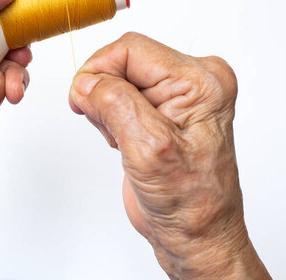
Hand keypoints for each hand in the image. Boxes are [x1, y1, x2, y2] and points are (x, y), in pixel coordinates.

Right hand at [69, 32, 269, 279]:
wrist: (196, 235)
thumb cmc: (191, 203)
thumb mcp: (149, 149)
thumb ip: (116, 105)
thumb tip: (86, 81)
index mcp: (201, 82)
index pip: (131, 49)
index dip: (98, 70)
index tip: (83, 99)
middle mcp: (194, 80)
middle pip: (124, 59)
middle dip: (103, 90)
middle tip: (107, 128)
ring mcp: (178, 94)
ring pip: (119, 75)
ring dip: (106, 105)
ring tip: (121, 139)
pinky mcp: (163, 107)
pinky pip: (121, 93)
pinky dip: (110, 114)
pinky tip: (123, 140)